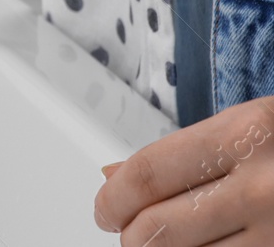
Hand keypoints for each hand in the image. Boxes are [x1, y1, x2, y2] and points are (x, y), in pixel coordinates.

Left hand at [94, 97, 273, 244]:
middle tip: (127, 230)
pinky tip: (198, 244)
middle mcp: (260, 186)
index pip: (148, 175)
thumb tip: (112, 178)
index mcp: (239, 137)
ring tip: (164, 237)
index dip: (112, 199)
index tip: (104, 210)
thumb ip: (175, 154)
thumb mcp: (238, 128)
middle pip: (159, 225)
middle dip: (131, 234)